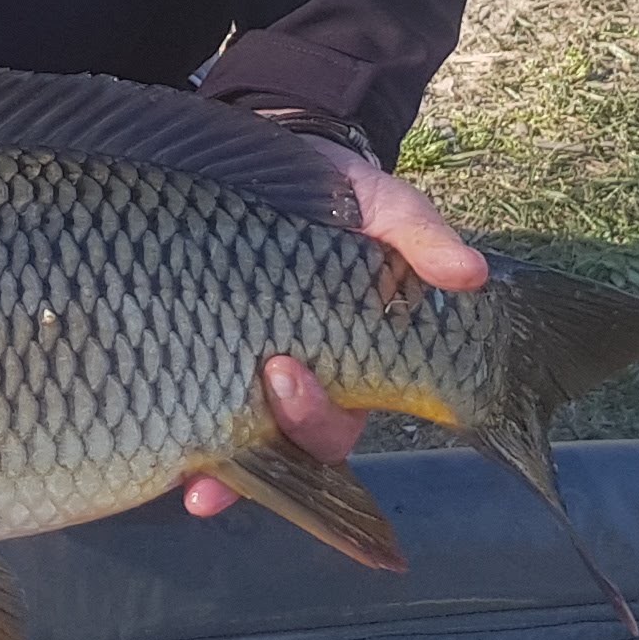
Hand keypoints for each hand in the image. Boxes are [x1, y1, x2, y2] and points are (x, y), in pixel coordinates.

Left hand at [187, 135, 488, 519]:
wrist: (275, 163)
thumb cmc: (339, 195)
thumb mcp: (384, 206)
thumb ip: (421, 237)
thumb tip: (469, 273)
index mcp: (349, 362)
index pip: (342, 418)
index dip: (316, 417)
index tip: (288, 374)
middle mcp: (302, 385)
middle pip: (292, 443)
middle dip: (274, 431)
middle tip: (254, 382)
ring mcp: (247, 380)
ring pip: (245, 448)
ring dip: (225, 473)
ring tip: (199, 476)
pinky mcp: (199, 363)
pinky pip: (193, 420)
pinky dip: (181, 448)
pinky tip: (169, 471)